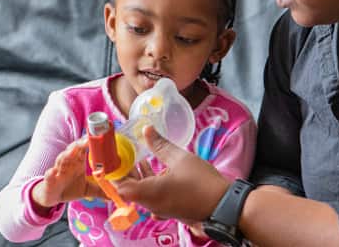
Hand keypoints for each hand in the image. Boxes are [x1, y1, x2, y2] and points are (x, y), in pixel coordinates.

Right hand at [31, 138, 103, 209]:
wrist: (52, 196)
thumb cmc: (69, 188)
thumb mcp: (87, 190)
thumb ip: (100, 190)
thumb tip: (114, 194)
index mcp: (77, 162)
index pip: (83, 149)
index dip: (89, 142)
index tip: (98, 136)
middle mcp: (68, 163)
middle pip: (72, 150)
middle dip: (79, 144)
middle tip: (86, 140)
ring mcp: (57, 170)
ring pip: (61, 160)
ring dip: (66, 155)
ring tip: (71, 151)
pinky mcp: (49, 180)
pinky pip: (49, 175)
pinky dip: (51, 173)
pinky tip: (52, 172)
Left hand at [116, 125, 230, 220]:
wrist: (223, 204)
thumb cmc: (202, 182)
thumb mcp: (180, 158)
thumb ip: (160, 145)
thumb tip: (146, 130)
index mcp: (149, 193)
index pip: (120, 187)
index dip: (115, 173)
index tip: (115, 158)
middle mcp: (151, 204)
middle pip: (129, 190)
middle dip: (126, 171)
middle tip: (126, 154)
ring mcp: (160, 209)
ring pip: (141, 193)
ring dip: (138, 176)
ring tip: (139, 158)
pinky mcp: (169, 209)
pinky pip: (152, 197)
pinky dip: (150, 183)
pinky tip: (157, 170)